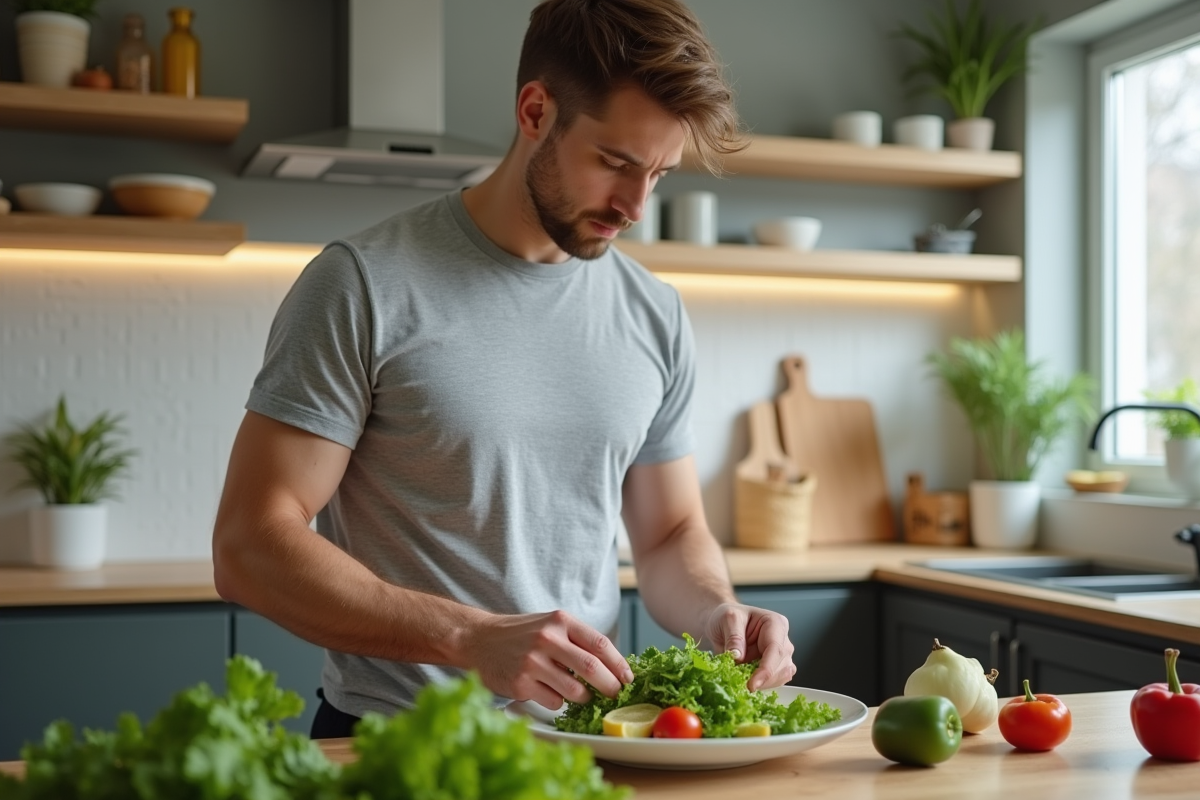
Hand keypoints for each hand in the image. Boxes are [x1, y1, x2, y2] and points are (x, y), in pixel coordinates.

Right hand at [458, 609, 633, 709]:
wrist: (479, 639)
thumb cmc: (522, 634)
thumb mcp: (551, 625)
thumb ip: (578, 640)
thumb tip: (614, 666)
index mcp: (561, 621)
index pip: (600, 644)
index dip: (619, 664)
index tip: (628, 678)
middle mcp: (548, 638)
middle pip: (592, 669)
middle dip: (610, 686)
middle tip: (615, 694)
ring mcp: (533, 661)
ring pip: (575, 691)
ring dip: (584, 698)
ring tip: (580, 694)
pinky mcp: (521, 683)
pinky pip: (554, 701)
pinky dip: (558, 701)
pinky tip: (548, 690)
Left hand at [703, 603, 795, 690]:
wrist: (723, 624)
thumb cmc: (728, 618)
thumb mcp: (727, 619)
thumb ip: (734, 637)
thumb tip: (738, 656)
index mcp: (775, 623)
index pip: (775, 649)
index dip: (766, 670)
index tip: (752, 685)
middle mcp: (783, 639)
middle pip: (782, 666)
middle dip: (763, 679)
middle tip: (741, 684)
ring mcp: (781, 654)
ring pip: (782, 676)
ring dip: (763, 683)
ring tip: (743, 678)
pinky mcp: (776, 667)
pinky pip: (775, 681)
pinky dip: (762, 685)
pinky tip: (748, 680)